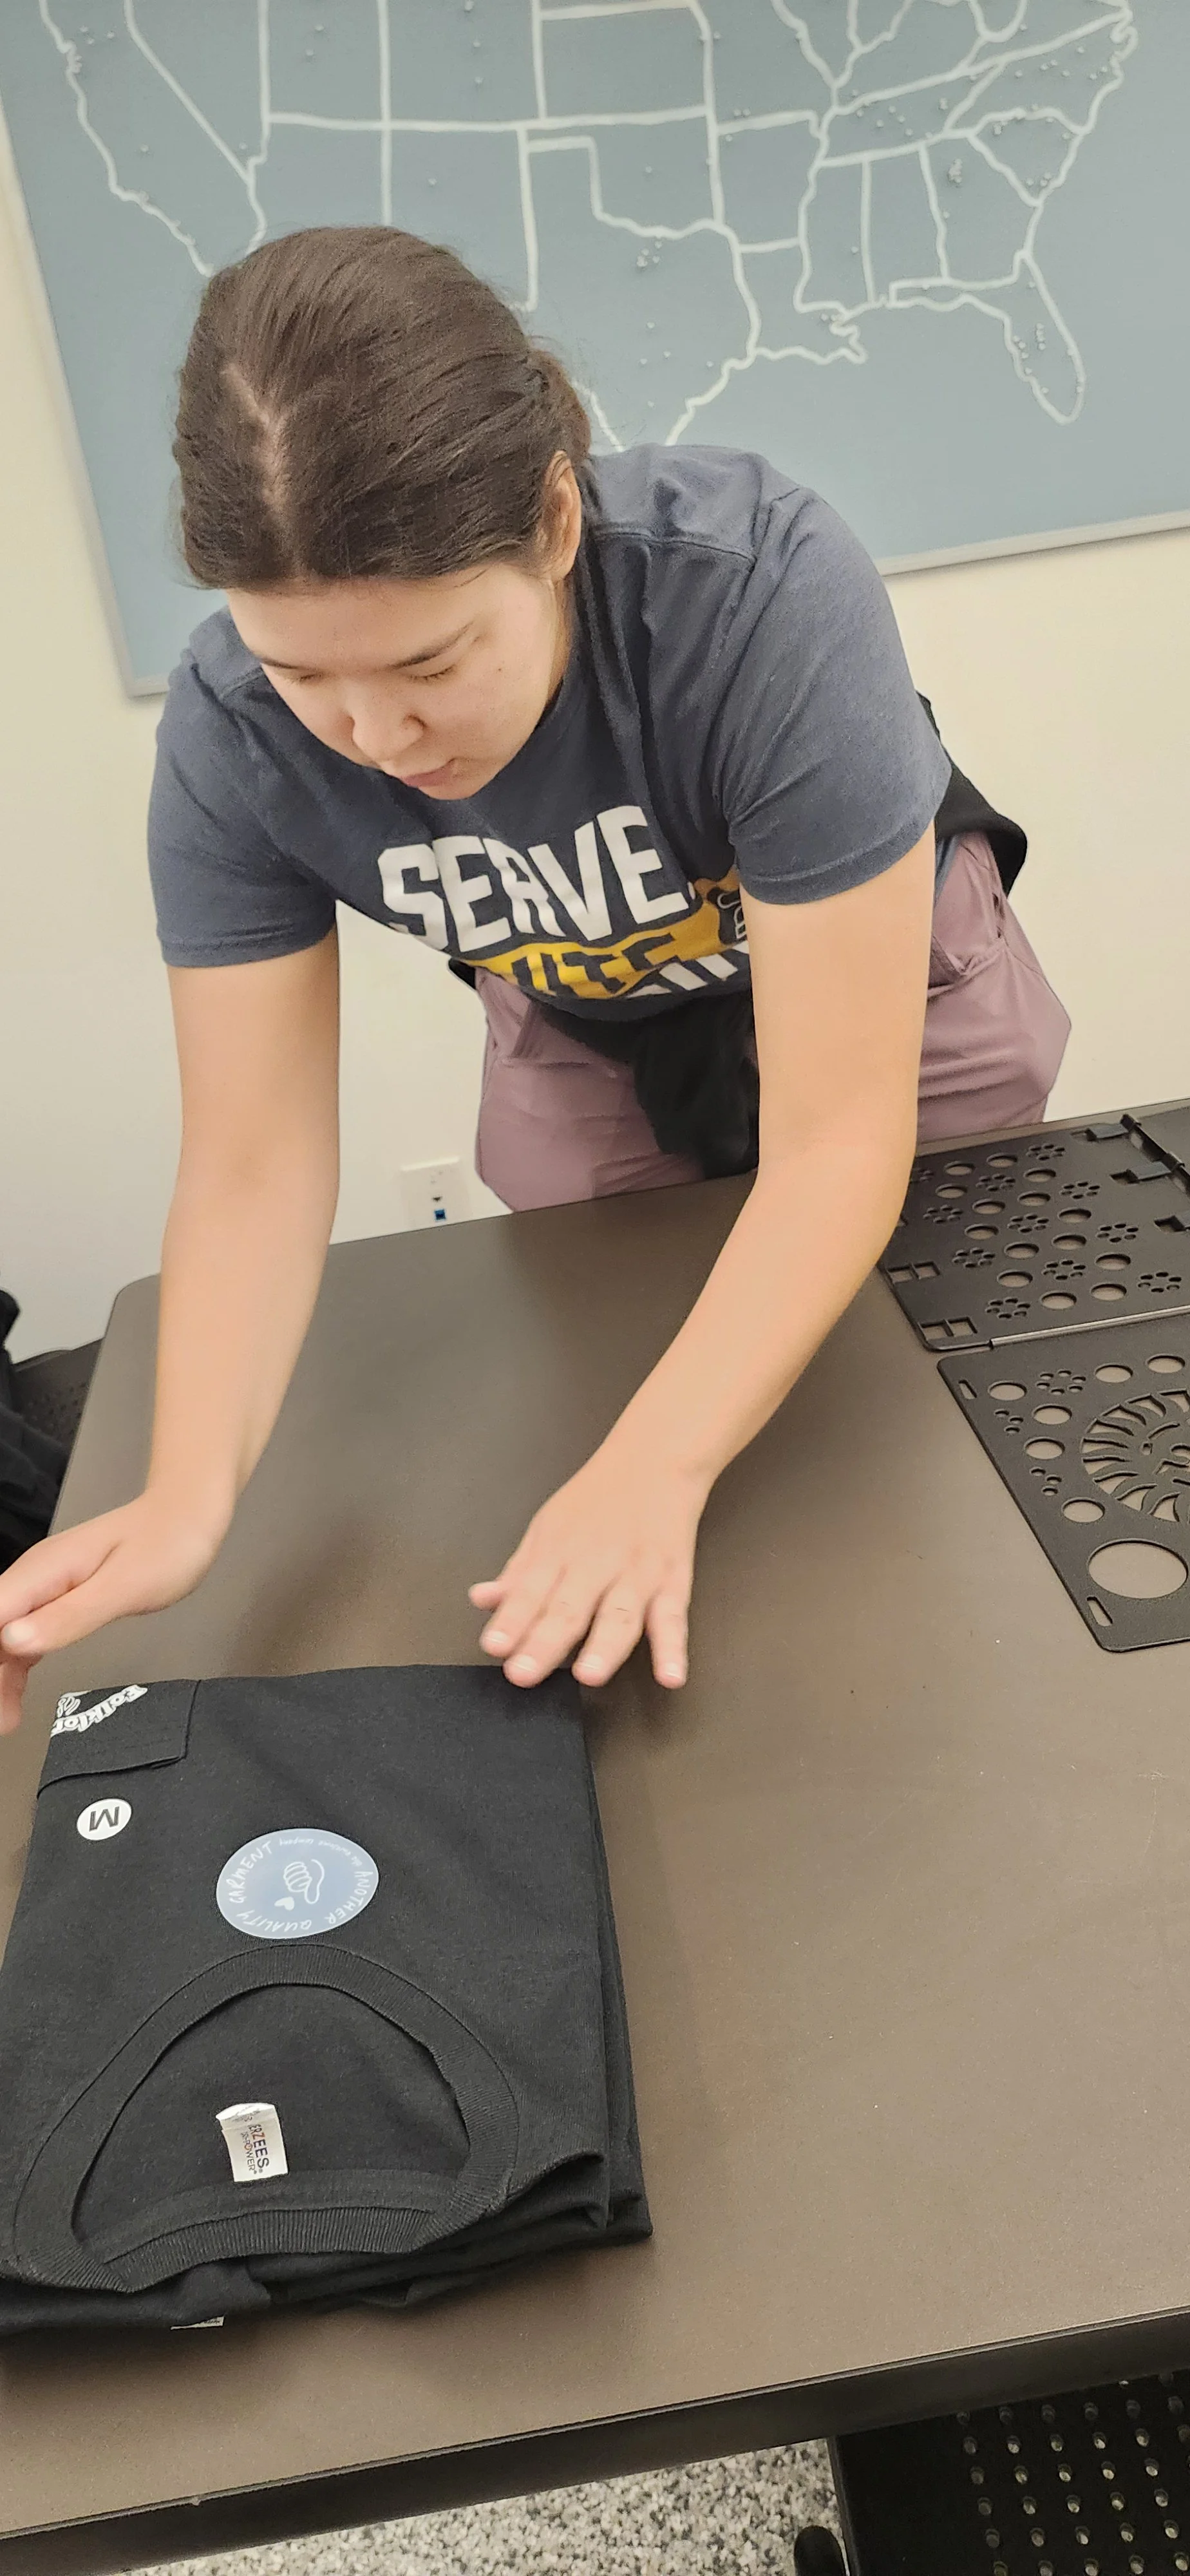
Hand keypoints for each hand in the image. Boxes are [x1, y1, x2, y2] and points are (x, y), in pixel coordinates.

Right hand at [0, 1494, 223, 1733]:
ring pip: (2, 1638)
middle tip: (2, 1722)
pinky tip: (14, 1700)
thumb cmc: (165, 1548)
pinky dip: (14, 1669)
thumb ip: (69, 1616)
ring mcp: (43, 1589)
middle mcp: (33, 1579)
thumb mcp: (123, 1588)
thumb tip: (12, 1640)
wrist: (186, 1517)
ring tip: (7, 1723)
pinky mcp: (57, 1600)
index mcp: (41, 1572)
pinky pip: (23, 1637)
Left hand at [470, 1441, 708, 1691]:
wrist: (654, 1460)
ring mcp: (636, 1574)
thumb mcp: (547, 1528)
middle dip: (545, 1642)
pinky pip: (673, 1619)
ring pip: (619, 1615)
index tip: (495, 1646)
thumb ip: (518, 1572)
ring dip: (604, 1647)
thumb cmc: (596, 1500)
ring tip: (590, 1675)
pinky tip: (670, 1675)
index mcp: (558, 1552)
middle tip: (523, 1673)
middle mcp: (595, 1565)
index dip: (511, 1621)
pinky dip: (673, 1649)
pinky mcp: (673, 1581)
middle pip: (568, 1609)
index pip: (529, 1592)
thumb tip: (482, 1600)